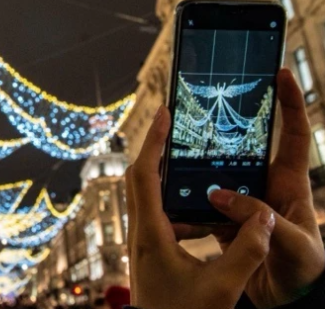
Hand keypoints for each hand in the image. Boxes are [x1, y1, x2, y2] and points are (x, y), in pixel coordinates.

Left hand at [127, 107, 274, 308]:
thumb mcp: (223, 287)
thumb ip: (247, 251)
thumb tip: (264, 215)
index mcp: (150, 234)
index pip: (145, 175)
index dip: (153, 141)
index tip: (165, 114)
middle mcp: (138, 233)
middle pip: (138, 177)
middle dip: (154, 147)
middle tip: (173, 124)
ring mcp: (140, 242)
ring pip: (144, 194)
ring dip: (162, 172)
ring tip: (186, 156)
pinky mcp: (148, 252)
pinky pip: (154, 213)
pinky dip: (171, 198)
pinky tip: (197, 206)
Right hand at [198, 69, 323, 307]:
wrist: (291, 301)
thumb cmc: (307, 270)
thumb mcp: (293, 243)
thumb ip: (260, 218)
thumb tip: (220, 196)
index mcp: (289, 183)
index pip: (293, 134)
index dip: (290, 102)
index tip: (279, 74)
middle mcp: (264, 186)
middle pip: (243, 149)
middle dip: (223, 130)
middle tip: (204, 110)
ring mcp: (244, 203)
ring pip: (216, 178)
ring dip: (198, 173)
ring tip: (178, 161)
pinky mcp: (227, 223)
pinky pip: (203, 207)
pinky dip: (188, 208)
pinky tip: (175, 209)